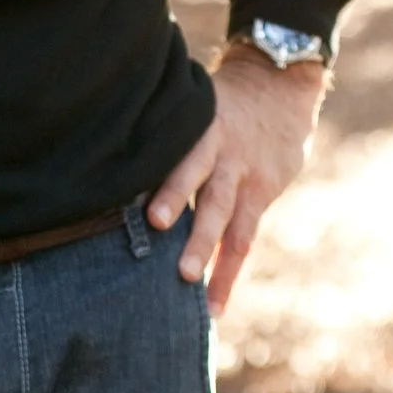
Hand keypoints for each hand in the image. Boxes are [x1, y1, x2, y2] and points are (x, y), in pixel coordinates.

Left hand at [147, 48, 326, 316]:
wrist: (281, 85)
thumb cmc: (220, 102)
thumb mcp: (196, 104)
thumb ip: (168, 133)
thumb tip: (111, 160)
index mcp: (201, 126)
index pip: (181, 150)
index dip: (165, 172)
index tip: (143, 198)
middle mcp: (221, 152)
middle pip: (201, 180)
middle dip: (180, 201)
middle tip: (158, 226)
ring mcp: (244, 175)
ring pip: (225, 218)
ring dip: (206, 251)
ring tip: (190, 287)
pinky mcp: (261, 194)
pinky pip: (243, 239)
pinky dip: (227, 274)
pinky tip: (213, 306)